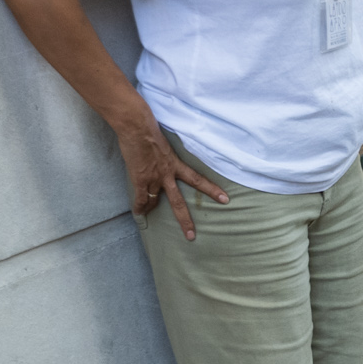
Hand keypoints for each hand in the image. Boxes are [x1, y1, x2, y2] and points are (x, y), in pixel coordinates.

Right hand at [121, 126, 229, 240]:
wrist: (137, 127)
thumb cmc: (150, 128)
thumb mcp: (167, 141)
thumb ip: (168, 153)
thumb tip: (165, 156)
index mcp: (176, 164)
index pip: (198, 179)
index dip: (212, 190)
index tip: (225, 199)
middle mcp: (167, 174)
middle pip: (178, 202)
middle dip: (185, 220)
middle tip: (192, 236)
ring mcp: (153, 178)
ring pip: (156, 202)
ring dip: (153, 210)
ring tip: (150, 216)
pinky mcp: (139, 179)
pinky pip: (140, 199)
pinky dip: (139, 207)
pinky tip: (139, 214)